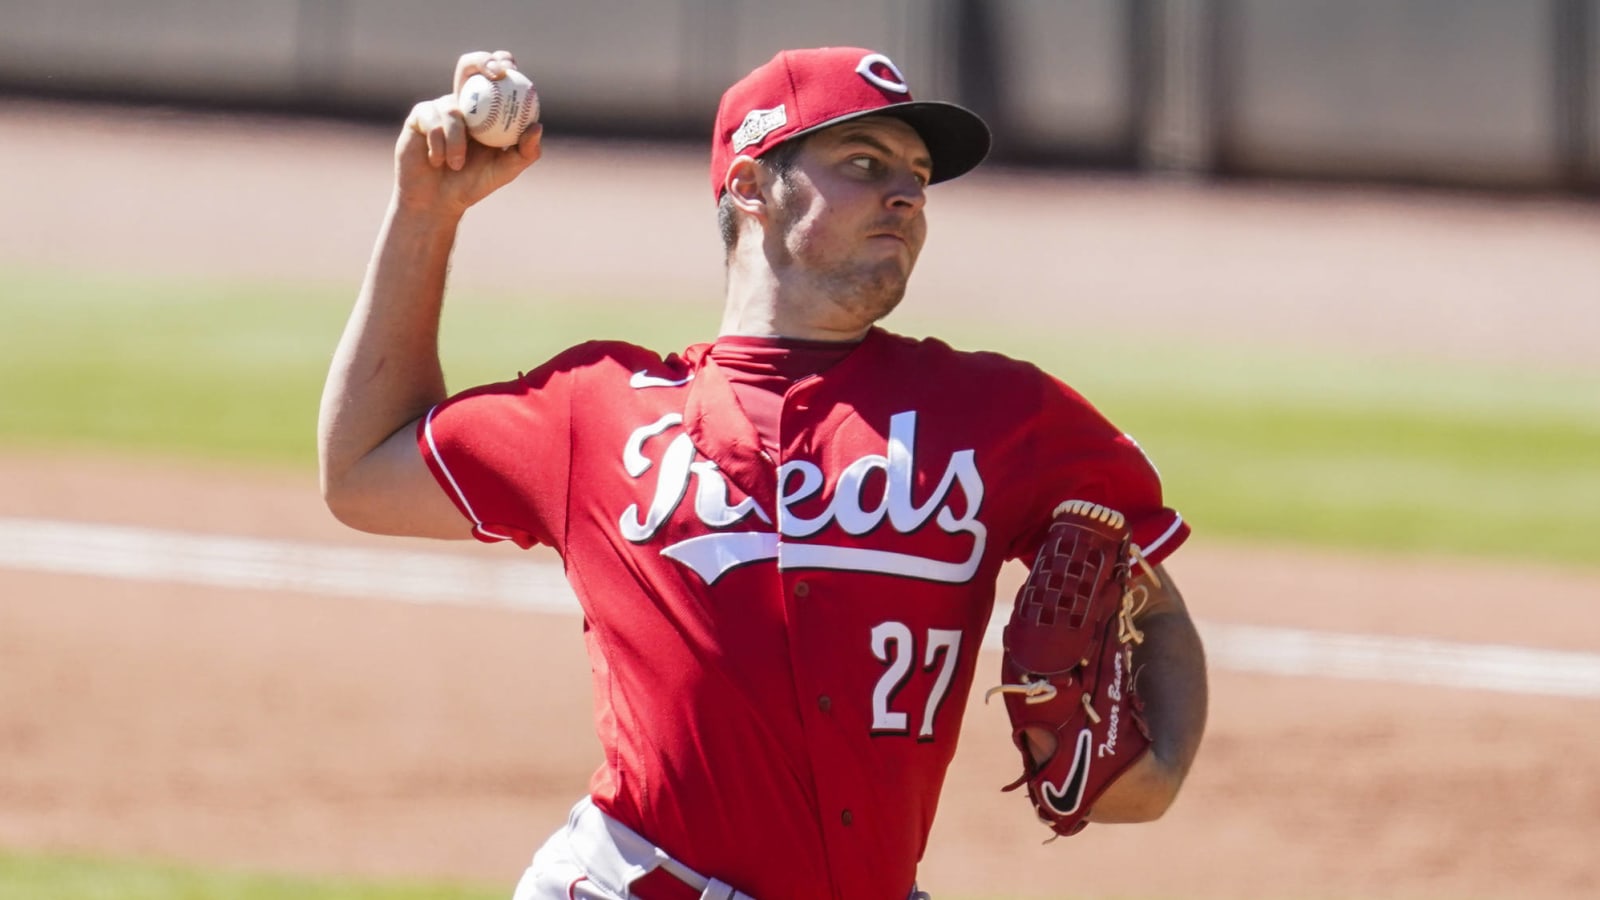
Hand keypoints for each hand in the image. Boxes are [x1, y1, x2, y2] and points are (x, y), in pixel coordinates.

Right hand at [393, 50, 543, 217]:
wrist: (437, 201)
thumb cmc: (473, 185)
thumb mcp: (505, 171)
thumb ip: (525, 152)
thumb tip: (537, 126)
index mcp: (486, 109)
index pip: (494, 76)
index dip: (501, 62)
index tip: (510, 67)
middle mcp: (463, 103)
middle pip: (468, 66)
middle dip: (481, 61)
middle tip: (495, 74)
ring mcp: (440, 107)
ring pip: (453, 109)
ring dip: (457, 141)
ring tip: (457, 165)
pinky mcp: (420, 116)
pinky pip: (433, 122)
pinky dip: (439, 145)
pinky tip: (437, 161)